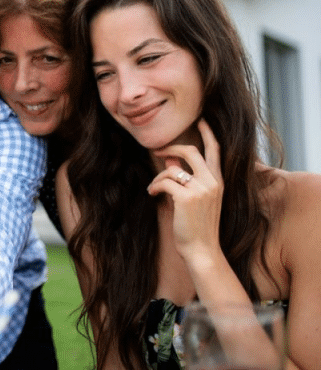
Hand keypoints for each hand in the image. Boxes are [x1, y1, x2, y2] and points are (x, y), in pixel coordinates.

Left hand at [147, 119, 223, 259]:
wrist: (202, 250)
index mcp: (218, 181)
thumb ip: (188, 180)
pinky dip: (154, 186)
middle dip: (171, 148)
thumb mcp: (196, 200)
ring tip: (154, 188)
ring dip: (158, 177)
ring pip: (172, 169)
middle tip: (158, 151)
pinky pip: (164, 182)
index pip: (215, 151)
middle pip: (191, 151)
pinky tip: (151, 194)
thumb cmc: (198, 226)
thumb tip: (171, 163)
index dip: (208, 133)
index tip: (202, 119)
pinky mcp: (187, 197)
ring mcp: (201, 189)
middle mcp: (213, 182)